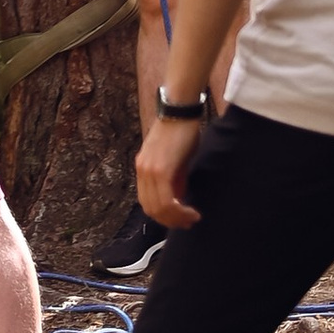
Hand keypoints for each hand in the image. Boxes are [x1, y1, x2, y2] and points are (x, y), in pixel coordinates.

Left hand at [136, 110, 205, 228]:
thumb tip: (178, 199)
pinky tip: (190, 211)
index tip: (181, 219)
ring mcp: (149, 170)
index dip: (163, 216)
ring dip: (176, 218)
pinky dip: (178, 211)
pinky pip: (165, 200)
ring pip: (158, 208)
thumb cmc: (181, 132)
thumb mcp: (175, 160)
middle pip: (150, 209)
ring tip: (191, 218)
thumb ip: (174, 180)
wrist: (179, 110)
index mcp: (143, 168)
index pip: (147, 202)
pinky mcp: (160, 169)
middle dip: (170, 221)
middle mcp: (142, 170)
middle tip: (188, 222)